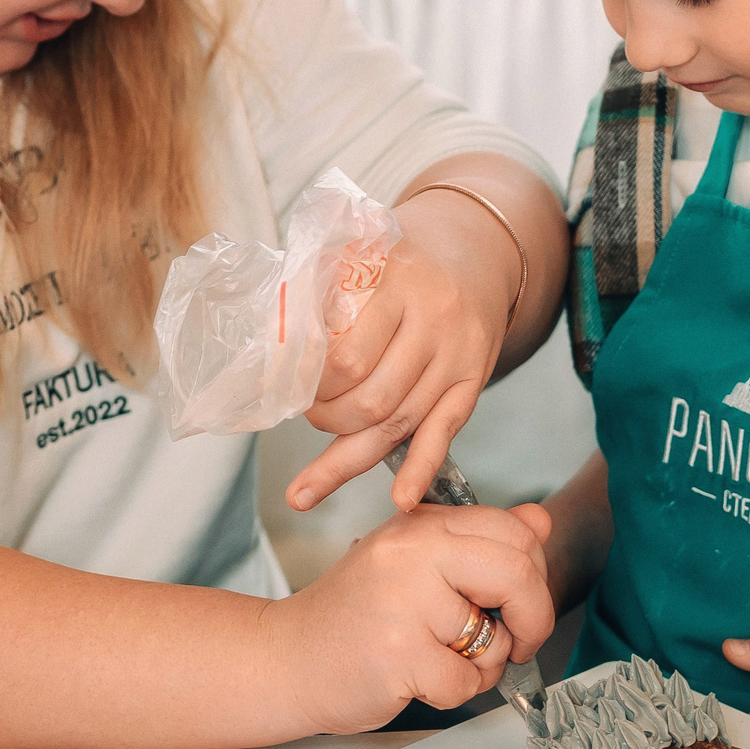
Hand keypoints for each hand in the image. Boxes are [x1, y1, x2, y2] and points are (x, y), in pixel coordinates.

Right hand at [263, 502, 554, 735]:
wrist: (286, 658)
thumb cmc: (355, 615)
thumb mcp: (415, 563)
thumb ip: (478, 542)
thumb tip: (540, 521)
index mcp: (420, 524)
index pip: (513, 532)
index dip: (533, 574)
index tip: (518, 603)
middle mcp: (411, 552)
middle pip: (517, 573)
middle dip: (533, 618)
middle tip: (515, 642)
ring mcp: (403, 602)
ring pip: (494, 639)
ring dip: (484, 665)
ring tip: (442, 660)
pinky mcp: (398, 654)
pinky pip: (464, 682)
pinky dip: (453, 692)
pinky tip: (418, 680)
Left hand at [288, 187, 518, 511]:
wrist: (478, 252)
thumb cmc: (404, 254)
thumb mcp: (363, 249)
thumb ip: (320, 284)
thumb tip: (271, 339)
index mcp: (401, 283)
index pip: (349, 356)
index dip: (312, 386)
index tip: (288, 388)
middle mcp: (435, 322)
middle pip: (373, 399)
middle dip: (327, 420)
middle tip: (305, 417)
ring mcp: (458, 357)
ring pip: (400, 423)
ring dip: (349, 457)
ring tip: (308, 485)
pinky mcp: (472, 382)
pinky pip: (445, 433)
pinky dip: (421, 469)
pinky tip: (401, 500)